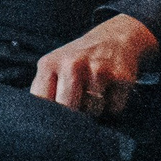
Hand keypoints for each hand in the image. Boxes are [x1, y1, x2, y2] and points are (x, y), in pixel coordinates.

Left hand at [31, 15, 155, 117]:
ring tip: (93, 92)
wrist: (113, 38)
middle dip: (72, 116)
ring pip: (92, 111)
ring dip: (94, 110)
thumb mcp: (53, 66)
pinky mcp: (121, 77)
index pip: (41, 100)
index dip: (47, 116)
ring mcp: (97, 70)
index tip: (52, 122)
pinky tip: (109, 90)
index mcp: (48, 64)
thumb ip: (44, 89)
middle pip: (67, 108)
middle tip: (77, 105)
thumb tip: (38, 121)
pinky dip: (112, 106)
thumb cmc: (76, 60)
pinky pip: (114, 108)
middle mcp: (71, 65)